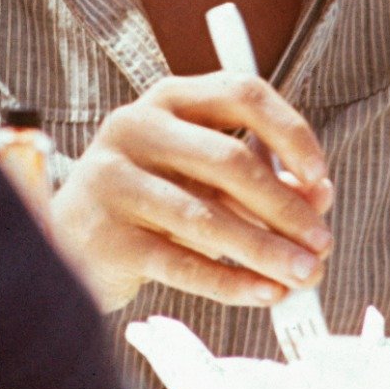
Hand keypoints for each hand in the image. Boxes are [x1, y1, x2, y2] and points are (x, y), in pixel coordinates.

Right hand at [50, 72, 335, 310]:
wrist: (67, 240)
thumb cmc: (152, 198)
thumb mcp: (204, 176)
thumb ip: (261, 179)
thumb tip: (320, 197)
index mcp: (170, 99)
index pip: (242, 94)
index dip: (290, 133)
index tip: (320, 176)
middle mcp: (137, 127)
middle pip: (228, 159)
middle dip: (285, 207)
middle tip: (321, 243)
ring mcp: (115, 181)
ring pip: (206, 217)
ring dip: (266, 250)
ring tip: (304, 275)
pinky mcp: (107, 236)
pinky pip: (181, 264)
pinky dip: (230, 282)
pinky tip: (264, 293)